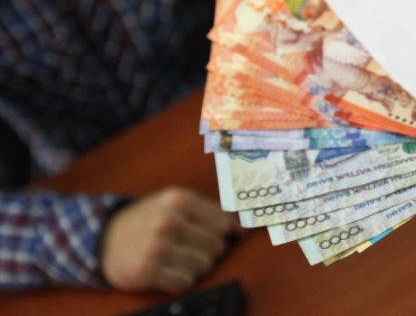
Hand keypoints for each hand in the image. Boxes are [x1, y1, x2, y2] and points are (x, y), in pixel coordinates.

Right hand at [101, 187, 238, 293]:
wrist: (105, 238)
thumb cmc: (150, 220)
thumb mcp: (177, 205)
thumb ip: (212, 213)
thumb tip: (244, 230)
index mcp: (179, 198)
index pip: (223, 224)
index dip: (220, 233)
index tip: (209, 234)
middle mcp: (168, 219)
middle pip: (217, 247)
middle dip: (206, 251)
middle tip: (186, 247)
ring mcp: (156, 245)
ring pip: (204, 266)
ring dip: (193, 267)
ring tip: (175, 258)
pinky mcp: (146, 270)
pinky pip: (184, 283)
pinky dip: (179, 280)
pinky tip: (165, 270)